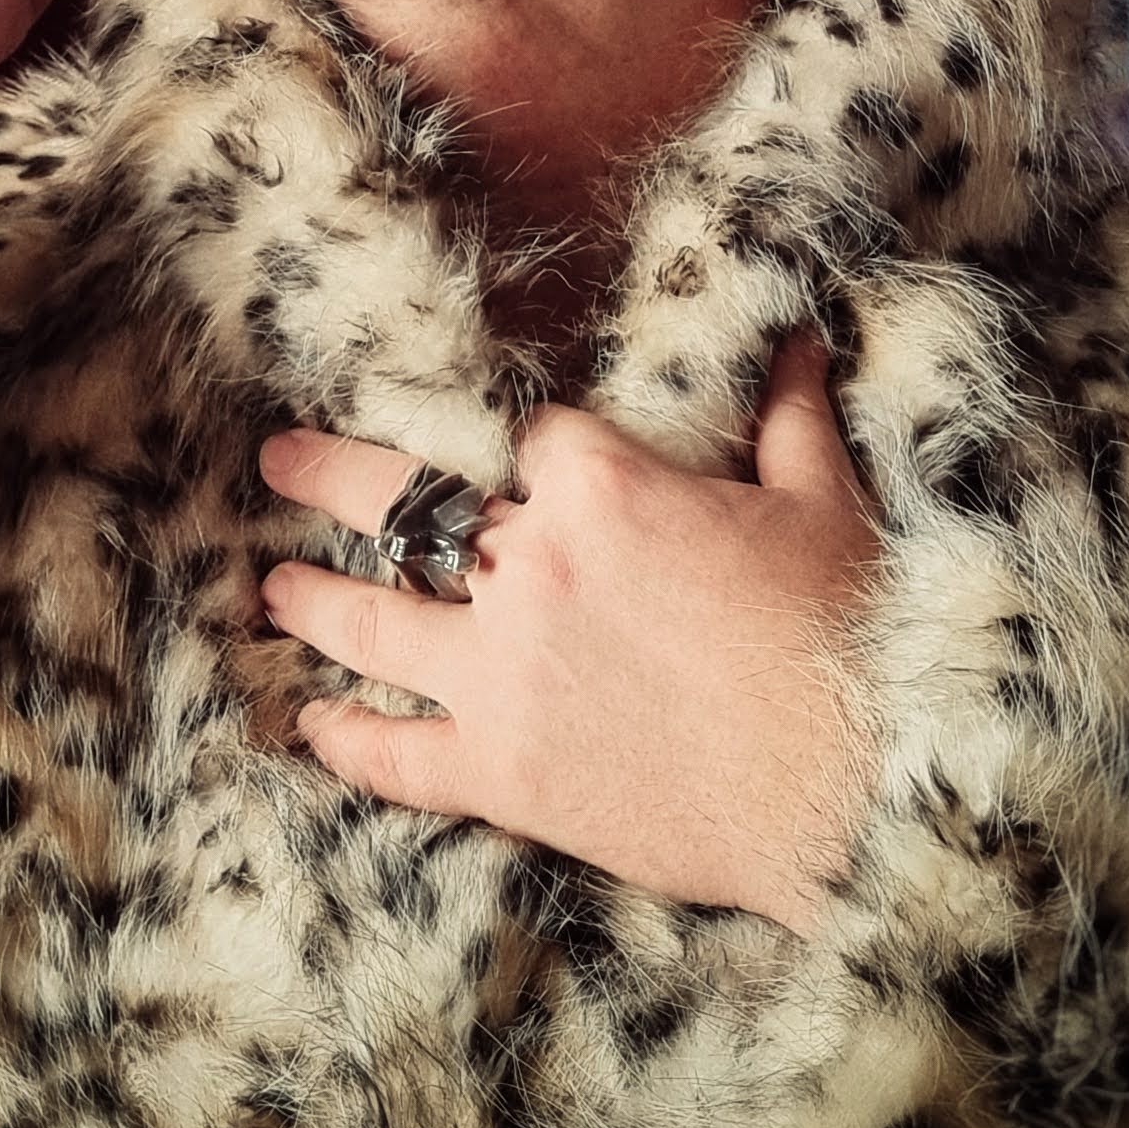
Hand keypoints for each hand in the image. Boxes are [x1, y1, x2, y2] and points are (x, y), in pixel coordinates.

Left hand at [257, 335, 879, 932]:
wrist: (855, 789)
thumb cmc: (848, 634)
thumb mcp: (822, 504)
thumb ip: (790, 416)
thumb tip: (800, 339)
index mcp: (601, 485)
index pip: (523, 432)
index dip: (511, 436)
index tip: (494, 441)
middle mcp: (531, 564)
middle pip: (403, 502)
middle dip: (329, 474)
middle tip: (278, 459)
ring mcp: (503, 671)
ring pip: (375, 620)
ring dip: (314, 598)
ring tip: (272, 585)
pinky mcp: (502, 771)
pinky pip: (395, 752)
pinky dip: (346, 738)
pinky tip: (311, 724)